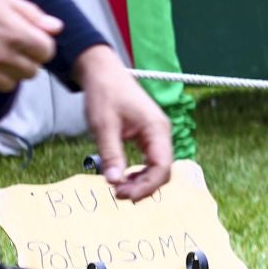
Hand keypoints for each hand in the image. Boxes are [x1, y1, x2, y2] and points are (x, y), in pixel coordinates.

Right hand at [0, 0, 61, 91]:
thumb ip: (32, 14)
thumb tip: (57, 28)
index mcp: (15, 33)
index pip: (46, 52)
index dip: (42, 45)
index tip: (33, 37)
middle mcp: (2, 55)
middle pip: (32, 71)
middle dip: (28, 60)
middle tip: (16, 46)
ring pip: (12, 83)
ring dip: (12, 72)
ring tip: (1, 56)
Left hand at [76, 45, 173, 200]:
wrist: (103, 74)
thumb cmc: (105, 95)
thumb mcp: (104, 126)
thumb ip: (111, 154)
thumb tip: (114, 182)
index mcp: (157, 129)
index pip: (162, 166)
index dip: (146, 185)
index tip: (123, 194)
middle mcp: (162, 133)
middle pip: (163, 170)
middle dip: (144, 186)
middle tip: (118, 194)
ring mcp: (156, 134)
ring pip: (158, 167)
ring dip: (141, 181)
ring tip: (118, 188)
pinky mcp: (148, 135)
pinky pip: (150, 160)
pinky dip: (139, 172)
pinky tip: (123, 177)